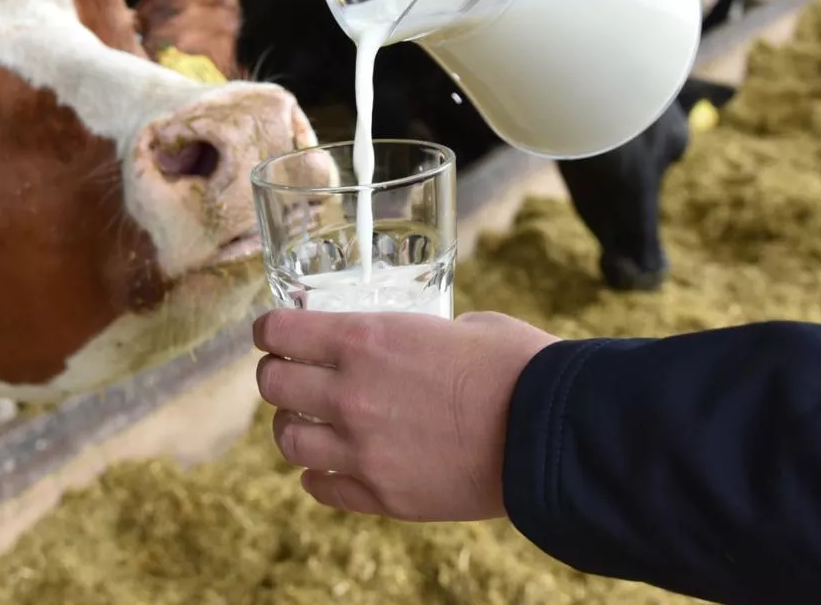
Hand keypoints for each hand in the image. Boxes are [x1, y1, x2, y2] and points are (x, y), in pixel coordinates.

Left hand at [253, 309, 560, 520]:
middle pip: (273, 386)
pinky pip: (321, 489)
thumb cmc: (516, 366)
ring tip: (311, 424)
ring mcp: (362, 450)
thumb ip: (419, 334)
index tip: (274, 333)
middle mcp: (350, 394)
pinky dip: (319, 477)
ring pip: (288, 441)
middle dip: (277, 376)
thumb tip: (418, 343)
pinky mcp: (382, 495)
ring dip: (295, 428)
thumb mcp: (462, 324)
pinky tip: (331, 468)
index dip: (271, 330)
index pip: (279, 332)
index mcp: (364, 340)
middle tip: (291, 376)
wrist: (549, 434)